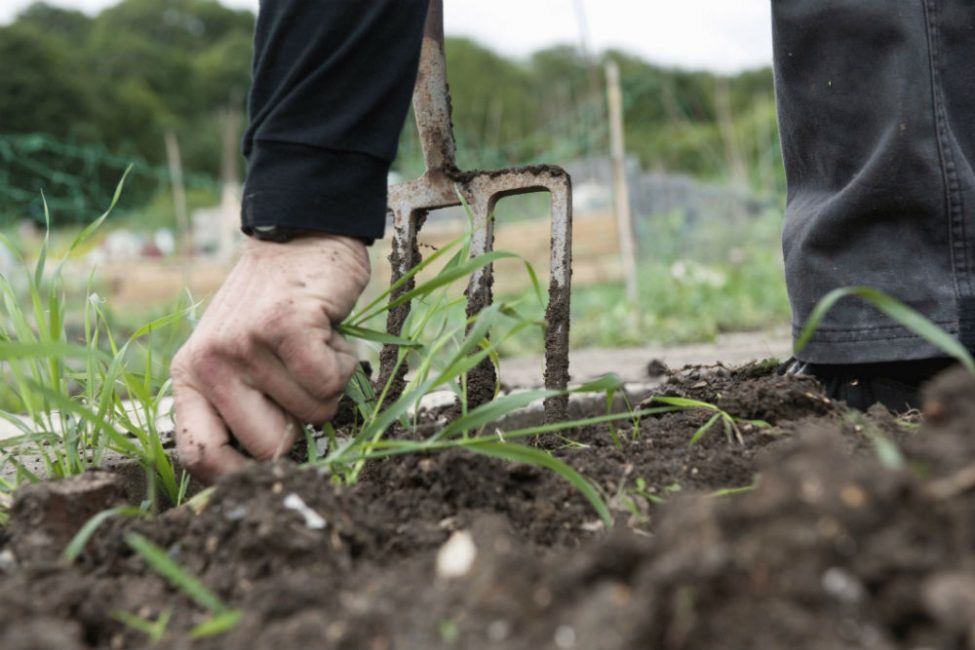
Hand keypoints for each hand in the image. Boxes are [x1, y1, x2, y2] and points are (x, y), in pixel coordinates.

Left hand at [171, 234, 369, 481]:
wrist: (300, 237)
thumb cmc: (277, 308)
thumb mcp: (240, 359)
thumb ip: (242, 408)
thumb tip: (267, 479)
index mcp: (191, 378)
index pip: (200, 456)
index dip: (242, 477)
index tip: (275, 470)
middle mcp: (209, 364)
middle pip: (270, 447)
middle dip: (302, 422)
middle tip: (300, 381)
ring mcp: (245, 343)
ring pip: (312, 412)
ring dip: (329, 384)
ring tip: (311, 345)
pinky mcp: (285, 326)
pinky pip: (329, 381)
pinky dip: (345, 363)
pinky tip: (327, 334)